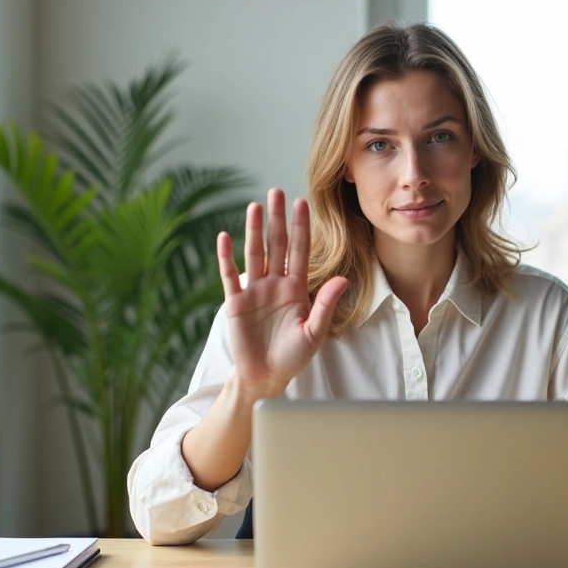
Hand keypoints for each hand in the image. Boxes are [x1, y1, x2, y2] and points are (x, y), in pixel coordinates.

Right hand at [217, 188, 348, 392]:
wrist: (266, 376)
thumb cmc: (293, 356)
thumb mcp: (314, 332)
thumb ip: (325, 305)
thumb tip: (343, 279)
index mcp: (296, 288)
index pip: (300, 251)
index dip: (301, 227)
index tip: (303, 203)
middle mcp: (275, 283)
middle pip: (276, 244)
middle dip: (277, 219)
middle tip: (276, 192)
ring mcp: (255, 290)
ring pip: (254, 253)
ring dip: (254, 230)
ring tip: (255, 206)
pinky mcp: (235, 302)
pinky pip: (229, 275)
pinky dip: (226, 256)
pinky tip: (224, 236)